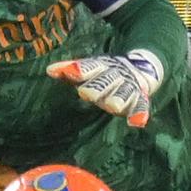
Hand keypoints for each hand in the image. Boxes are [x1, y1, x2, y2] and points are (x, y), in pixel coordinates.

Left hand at [46, 49, 163, 127]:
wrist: (139, 68)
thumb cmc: (104, 73)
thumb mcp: (89, 68)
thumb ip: (69, 70)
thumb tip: (49, 70)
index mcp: (101, 67)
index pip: (91, 67)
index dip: (81, 70)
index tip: (70, 72)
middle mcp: (115, 76)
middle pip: (107, 80)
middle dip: (98, 86)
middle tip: (85, 93)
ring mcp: (128, 87)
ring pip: (124, 93)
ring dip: (119, 99)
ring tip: (113, 107)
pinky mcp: (139, 99)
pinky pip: (141, 106)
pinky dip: (139, 114)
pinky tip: (137, 123)